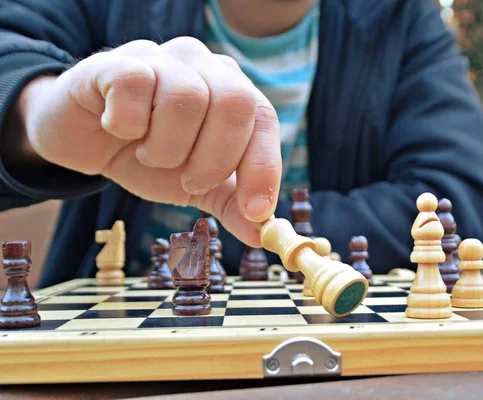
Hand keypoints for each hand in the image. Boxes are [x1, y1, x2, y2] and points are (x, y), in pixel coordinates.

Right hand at [18, 37, 280, 246]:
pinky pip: (136, 86)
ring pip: (187, 98)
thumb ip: (230, 203)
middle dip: (214, 159)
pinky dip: (128, 124)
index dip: (263, 167)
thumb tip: (263, 234)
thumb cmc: (145, 156)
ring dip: (166, 148)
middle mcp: (203, 66)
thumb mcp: (194, 185)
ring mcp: (160, 58)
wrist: (83, 141)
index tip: (255, 211)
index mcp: (230, 91)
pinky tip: (118, 129)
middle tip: (189, 182)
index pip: (264, 119)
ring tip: (147, 154)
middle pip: (235, 102)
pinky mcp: (116, 62)